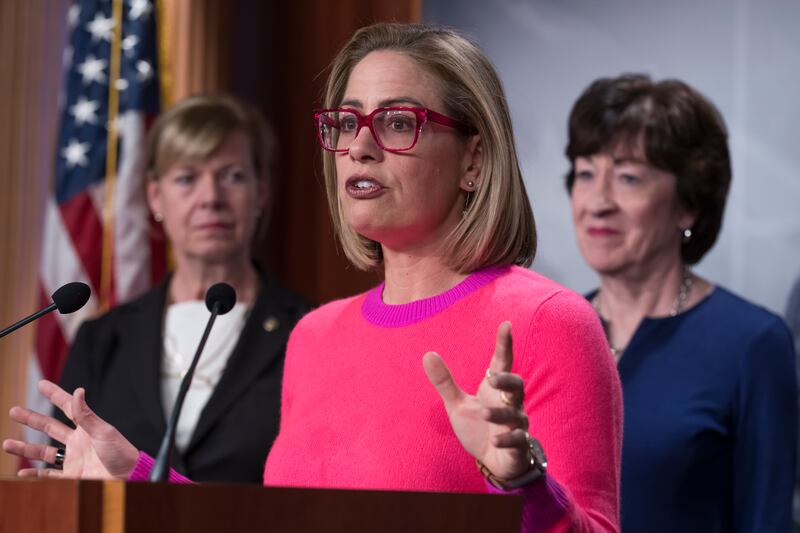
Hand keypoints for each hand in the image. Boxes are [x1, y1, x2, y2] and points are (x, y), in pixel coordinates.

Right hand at [3, 380, 138, 478]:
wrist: (129, 477)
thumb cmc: (121, 453)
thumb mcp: (104, 431)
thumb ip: (87, 415)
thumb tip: (78, 391)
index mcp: (87, 427)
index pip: (68, 407)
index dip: (55, 395)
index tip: (42, 384)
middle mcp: (78, 441)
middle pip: (50, 428)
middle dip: (32, 420)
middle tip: (13, 411)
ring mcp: (73, 458)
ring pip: (43, 452)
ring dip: (25, 448)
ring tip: (6, 443)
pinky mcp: (72, 476)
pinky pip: (48, 475)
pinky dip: (34, 475)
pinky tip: (21, 473)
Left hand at [423, 321, 532, 480]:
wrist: (495, 462)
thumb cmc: (479, 428)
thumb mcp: (457, 405)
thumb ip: (445, 382)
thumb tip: (428, 354)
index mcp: (495, 390)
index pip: (502, 362)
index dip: (504, 344)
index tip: (505, 324)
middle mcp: (510, 403)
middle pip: (516, 385)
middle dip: (506, 380)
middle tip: (491, 378)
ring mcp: (516, 424)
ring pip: (516, 413)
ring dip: (501, 413)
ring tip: (485, 413)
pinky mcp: (518, 445)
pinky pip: (518, 439)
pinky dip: (508, 439)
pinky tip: (495, 440)